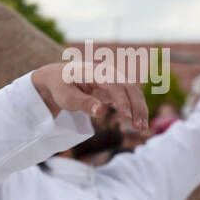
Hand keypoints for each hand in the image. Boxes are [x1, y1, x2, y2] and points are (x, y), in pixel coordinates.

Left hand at [30, 62, 148, 129]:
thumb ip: (84, 103)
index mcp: (96, 71)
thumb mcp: (67, 97)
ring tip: (141, 128)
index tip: (127, 117)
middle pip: (129, 88)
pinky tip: (135, 124)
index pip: (114, 85)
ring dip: (139, 110)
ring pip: (133, 93)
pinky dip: (134, 110)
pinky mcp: (115, 89)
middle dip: (136, 107)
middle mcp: (109, 73)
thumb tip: (101, 111)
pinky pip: (129, 98)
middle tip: (139, 127)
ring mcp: (113, 80)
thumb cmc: (61, 88)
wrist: (58, 80)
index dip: (122, 100)